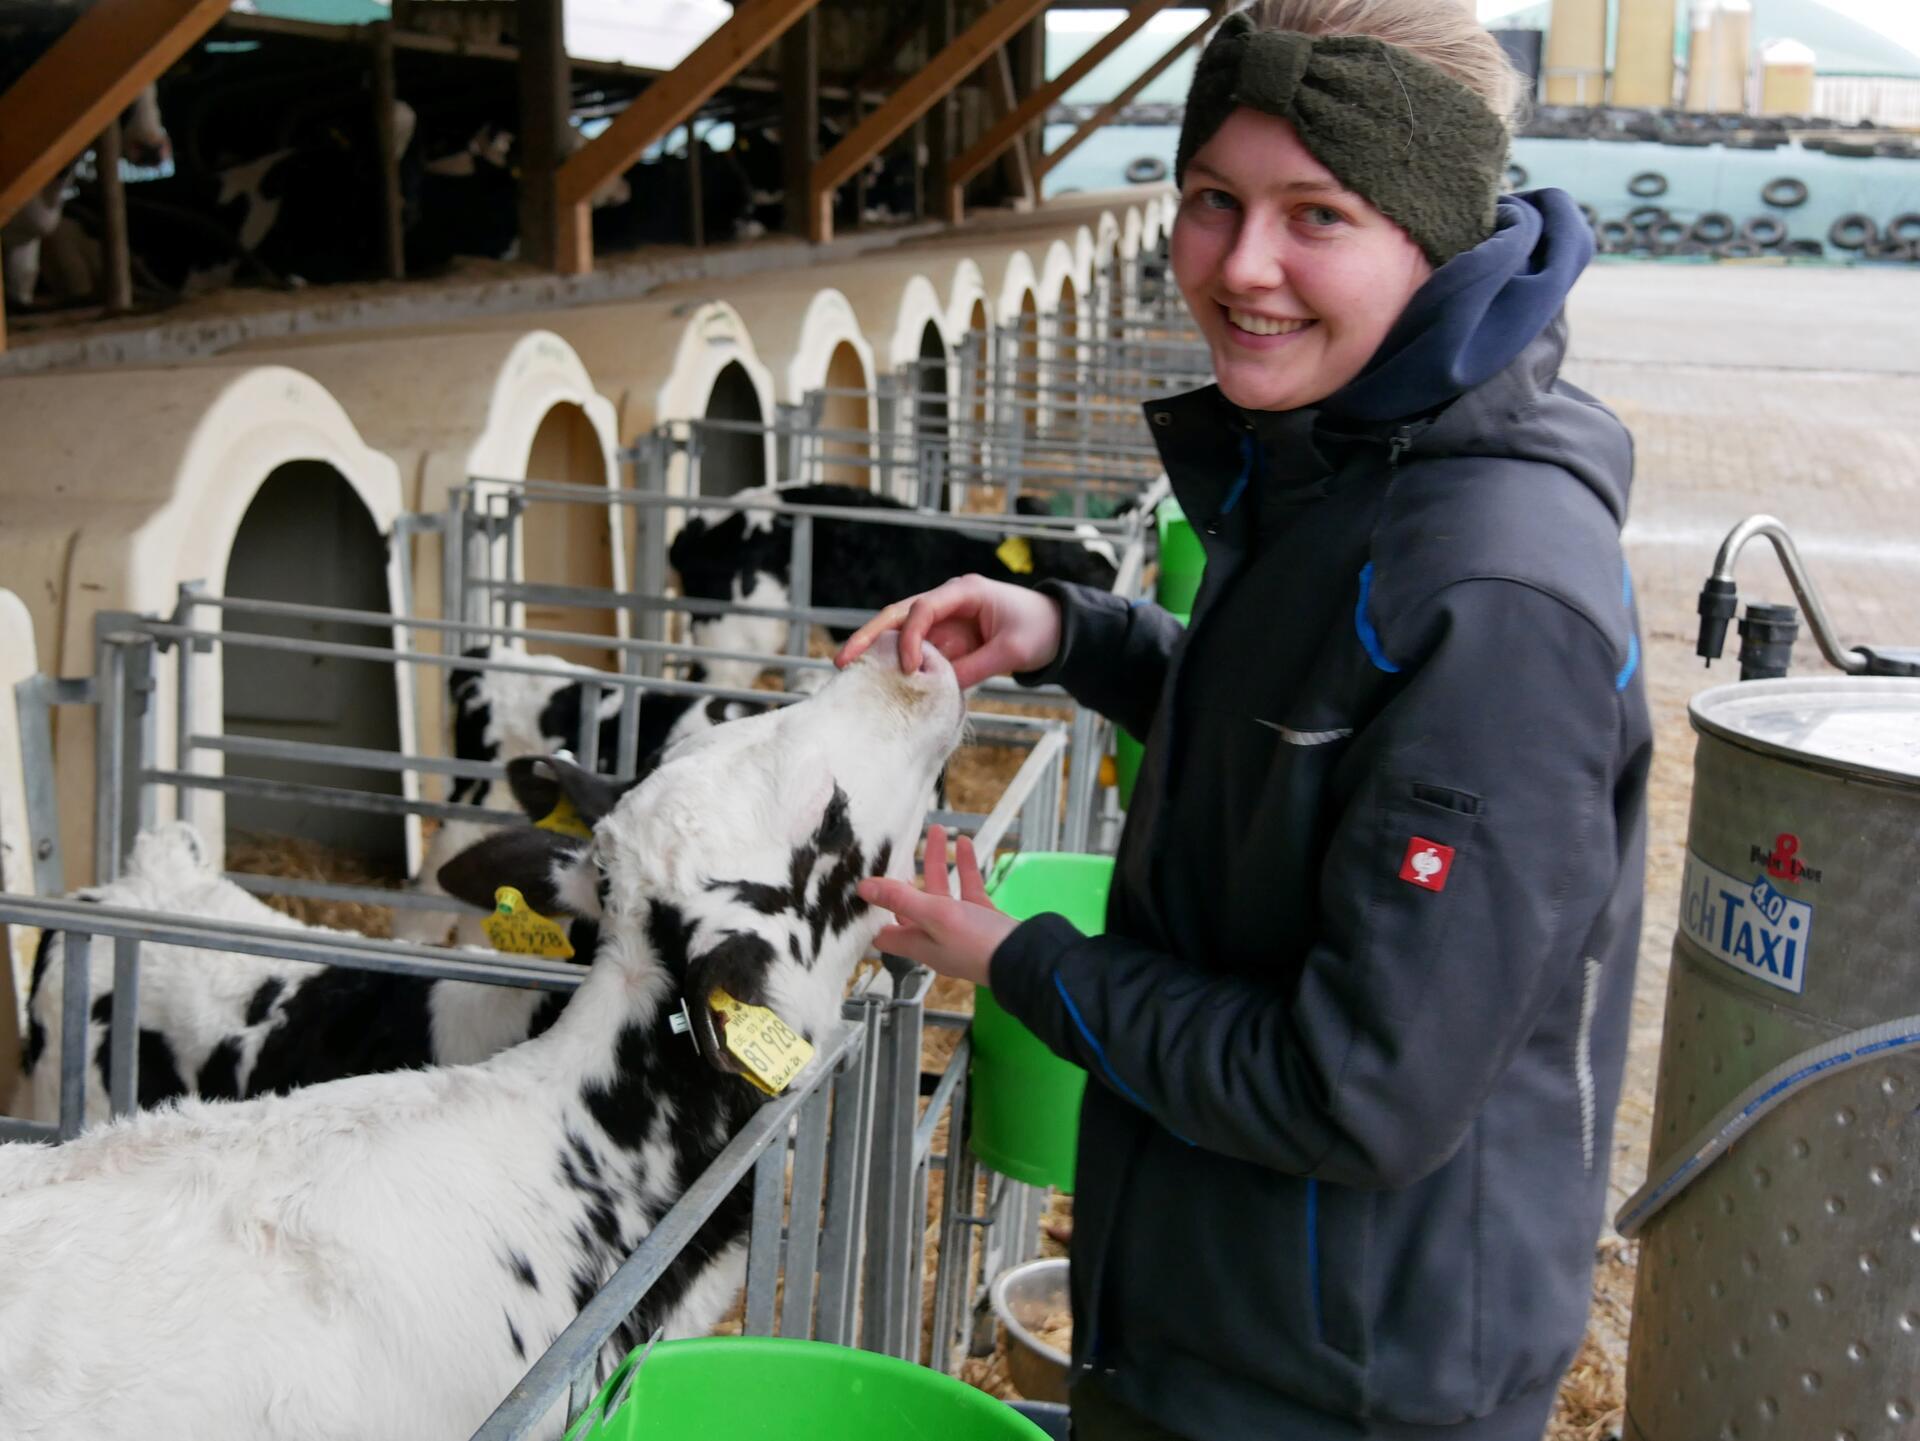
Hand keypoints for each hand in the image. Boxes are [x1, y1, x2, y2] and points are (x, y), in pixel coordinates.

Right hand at [834, 576, 1062, 688]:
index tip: (908, 666)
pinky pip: (915, 650)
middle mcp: (947, 601)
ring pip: (900, 632)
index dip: (910, 636)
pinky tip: (876, 678)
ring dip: (875, 650)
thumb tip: (936, 687)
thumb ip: (975, 667)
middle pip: (899, 614)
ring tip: (847, 670)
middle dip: (869, 635)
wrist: (1057, 629)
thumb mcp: (1012, 652)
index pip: (924, 608)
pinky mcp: (946, 639)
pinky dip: (896, 663)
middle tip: (843, 659)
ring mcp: (944, 620)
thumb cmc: (1039, 631)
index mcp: (965, 592)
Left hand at [857, 826, 1017, 986]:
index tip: (865, 885)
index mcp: (918, 943)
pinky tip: (964, 843)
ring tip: (936, 831)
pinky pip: (968, 888)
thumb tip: (862, 888)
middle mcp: (935, 937)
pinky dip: (965, 866)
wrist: (1026, 956)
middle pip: (912, 904)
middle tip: (902, 847)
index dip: (872, 912)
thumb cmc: (977, 942)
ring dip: (938, 862)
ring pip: (942, 890)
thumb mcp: (935, 915)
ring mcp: (960, 928)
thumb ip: (900, 899)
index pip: (884, 932)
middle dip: (907, 874)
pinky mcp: (982, 919)